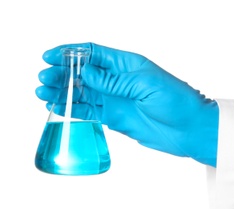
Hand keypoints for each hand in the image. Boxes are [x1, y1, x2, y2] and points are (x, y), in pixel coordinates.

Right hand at [36, 43, 218, 166]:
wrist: (191, 130)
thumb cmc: (177, 102)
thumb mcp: (146, 85)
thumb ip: (114, 81)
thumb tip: (86, 72)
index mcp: (127, 64)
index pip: (93, 53)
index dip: (70, 53)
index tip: (50, 57)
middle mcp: (118, 80)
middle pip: (83, 73)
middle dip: (61, 74)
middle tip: (44, 79)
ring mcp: (115, 100)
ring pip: (82, 93)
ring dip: (62, 92)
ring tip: (43, 94)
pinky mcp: (115, 118)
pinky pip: (89, 112)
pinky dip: (72, 110)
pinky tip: (57, 108)